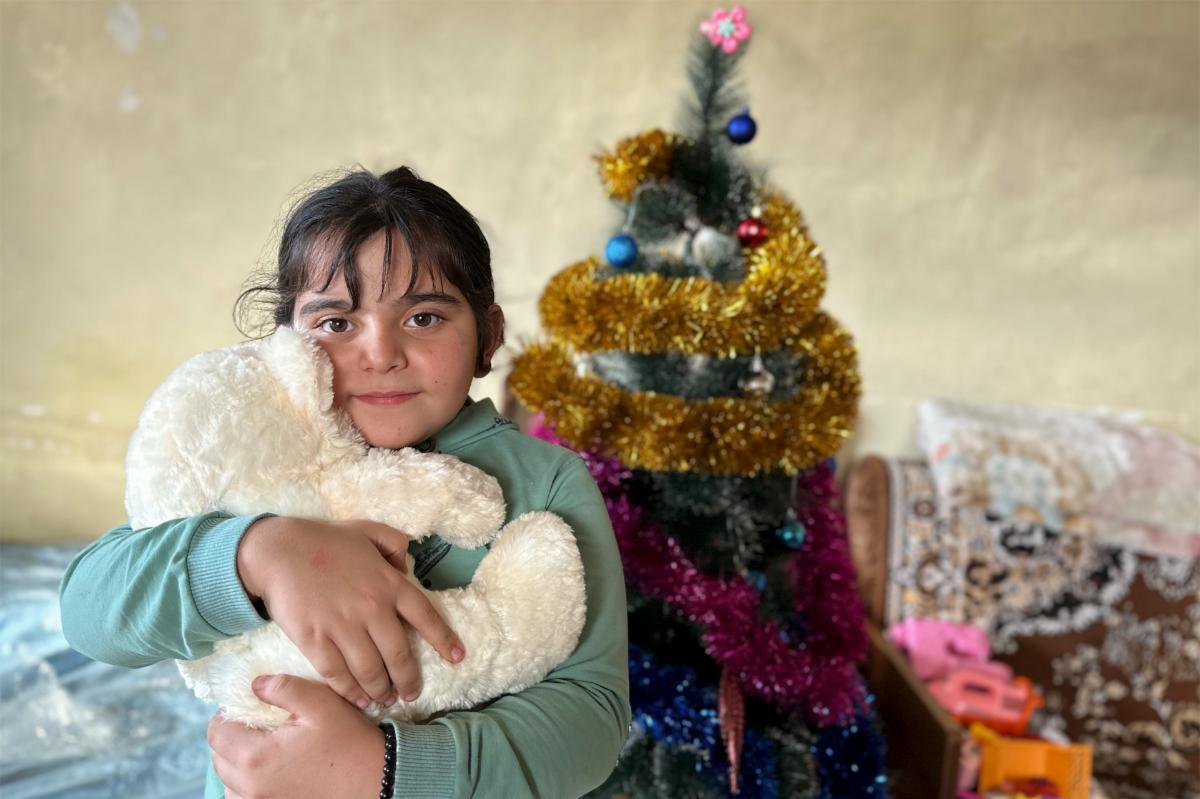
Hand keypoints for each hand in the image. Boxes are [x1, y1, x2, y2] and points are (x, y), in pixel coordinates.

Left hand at [209, 675, 386, 798]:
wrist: (377, 781)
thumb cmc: (350, 742)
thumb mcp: (321, 704)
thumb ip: (283, 688)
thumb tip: (255, 685)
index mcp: (257, 756)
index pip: (216, 733)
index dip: (228, 714)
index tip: (249, 706)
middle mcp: (251, 786)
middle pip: (218, 758)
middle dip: (232, 737)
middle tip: (258, 724)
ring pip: (228, 782)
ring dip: (237, 763)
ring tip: (264, 748)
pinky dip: (247, 785)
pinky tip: (271, 772)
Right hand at [237, 516, 464, 708]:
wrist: (279, 551)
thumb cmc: (325, 540)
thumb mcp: (368, 530)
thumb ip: (394, 545)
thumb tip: (407, 568)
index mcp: (388, 583)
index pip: (425, 616)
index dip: (444, 640)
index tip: (458, 658)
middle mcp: (371, 608)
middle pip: (399, 655)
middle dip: (409, 679)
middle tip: (412, 693)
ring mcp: (343, 627)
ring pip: (371, 670)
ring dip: (381, 690)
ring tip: (386, 699)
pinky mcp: (315, 640)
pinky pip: (338, 674)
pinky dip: (351, 691)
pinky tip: (358, 699)